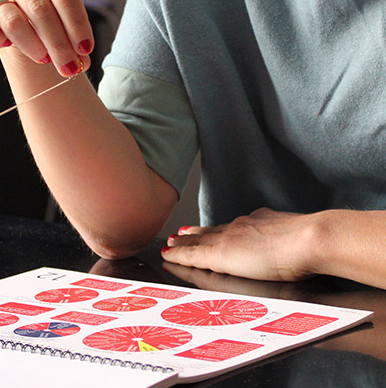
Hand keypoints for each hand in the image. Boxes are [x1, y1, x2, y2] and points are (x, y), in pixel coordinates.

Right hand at [0, 0, 93, 76]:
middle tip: (69, 66)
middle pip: (40, 9)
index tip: (86, 49)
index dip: (77, 24)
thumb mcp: (65, 19)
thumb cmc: (47, 18)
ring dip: (34, 47)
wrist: (21, 24)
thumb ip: (74, 36)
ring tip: (46, 60)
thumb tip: (81, 62)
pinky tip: (7, 45)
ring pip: (14, 21)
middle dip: (59, 44)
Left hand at [162, 208, 385, 288]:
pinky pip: (192, 255)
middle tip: (179, 234)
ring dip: (182, 243)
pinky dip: (178, 255)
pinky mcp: (219, 254)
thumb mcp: (295, 234)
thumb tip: (288, 238)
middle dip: (194, 234)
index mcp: (258, 222)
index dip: (218, 230)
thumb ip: (285, 235)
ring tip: (170, 244)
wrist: (307, 239)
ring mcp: (227, 238)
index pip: (231, 227)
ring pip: (198, 241)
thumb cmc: (309, 241)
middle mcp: (239, 226)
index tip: (209, 231)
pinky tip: (168, 256)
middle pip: (210, 231)